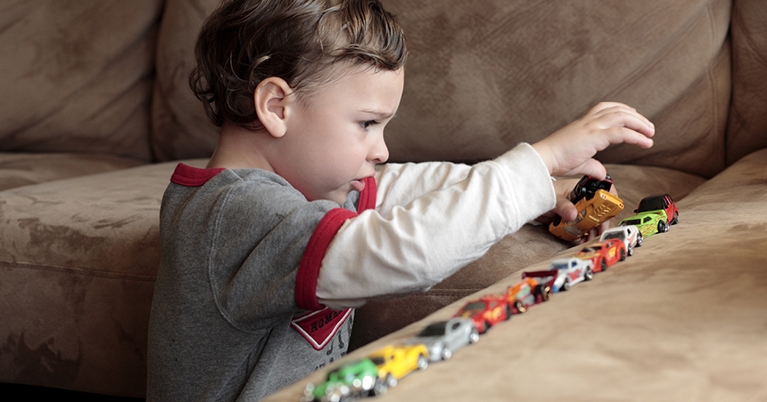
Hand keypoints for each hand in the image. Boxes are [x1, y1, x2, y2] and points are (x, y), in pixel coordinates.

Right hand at [532, 102, 653, 178]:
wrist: (543, 159)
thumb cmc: (555, 160)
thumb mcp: (578, 162)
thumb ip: (592, 165)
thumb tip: (602, 173)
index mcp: (583, 124)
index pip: (605, 108)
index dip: (621, 109)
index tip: (633, 115)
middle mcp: (588, 122)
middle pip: (618, 110)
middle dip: (636, 116)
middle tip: (649, 127)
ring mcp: (591, 127)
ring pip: (622, 117)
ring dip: (640, 123)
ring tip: (651, 133)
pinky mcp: (594, 137)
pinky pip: (621, 133)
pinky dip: (636, 136)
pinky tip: (645, 142)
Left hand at [536, 177, 621, 243]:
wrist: (531, 201)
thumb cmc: (543, 193)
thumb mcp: (553, 198)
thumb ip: (562, 205)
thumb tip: (573, 214)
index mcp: (581, 189)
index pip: (601, 192)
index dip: (608, 202)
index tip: (610, 214)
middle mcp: (581, 199)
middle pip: (598, 211)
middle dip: (600, 223)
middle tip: (599, 233)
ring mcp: (577, 209)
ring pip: (591, 221)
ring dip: (591, 231)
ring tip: (588, 240)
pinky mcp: (572, 219)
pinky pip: (581, 227)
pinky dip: (582, 235)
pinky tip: (580, 240)